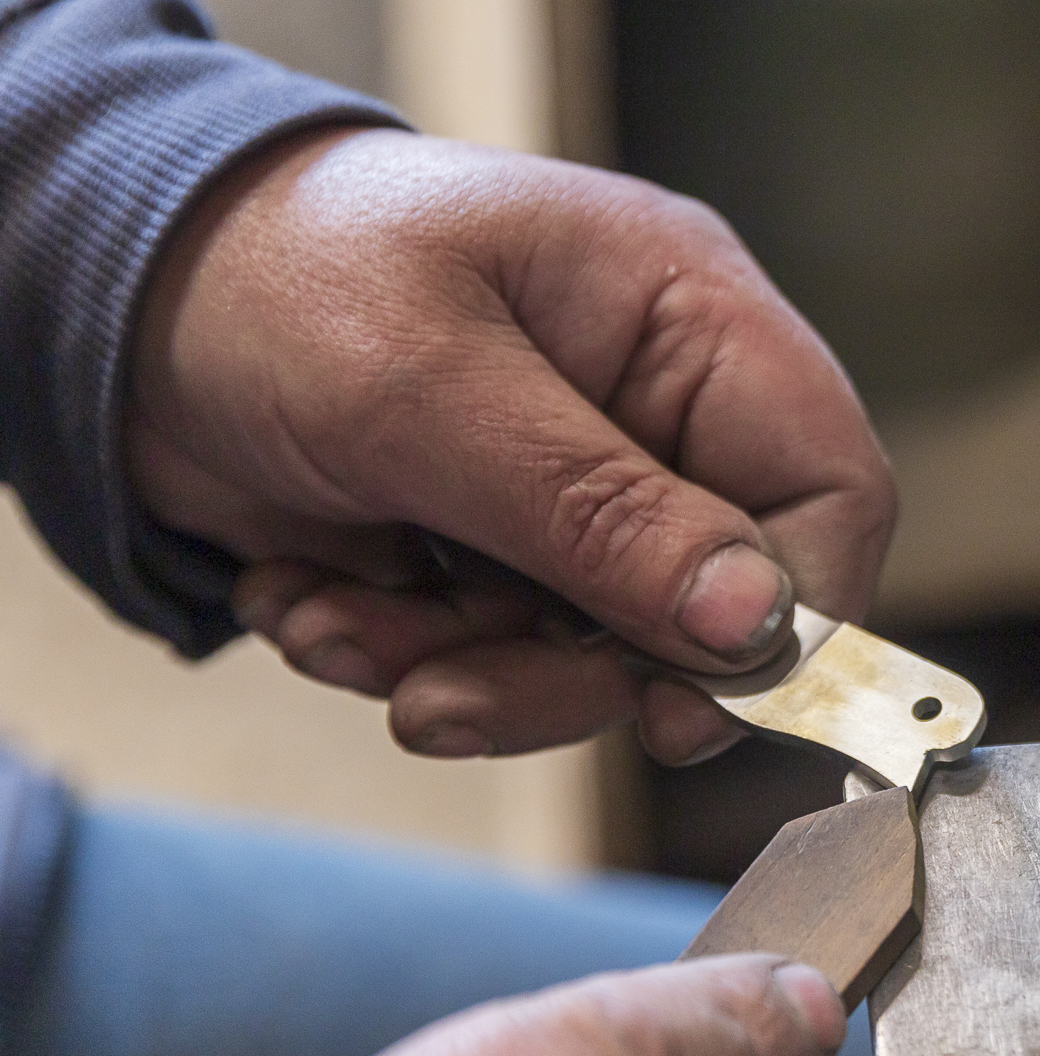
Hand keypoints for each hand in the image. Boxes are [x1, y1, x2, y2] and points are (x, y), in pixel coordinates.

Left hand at [128, 128, 895, 763]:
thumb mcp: (433, 390)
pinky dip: (405, 654)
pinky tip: (315, 598)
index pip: (827, 490)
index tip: (688, 703)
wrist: (118, 304)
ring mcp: (578, 489)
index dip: (791, 614)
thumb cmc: (276, 276)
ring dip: (463, 670)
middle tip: (448, 694)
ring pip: (598, 654)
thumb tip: (756, 626)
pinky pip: (505, 656)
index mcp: (684, 321)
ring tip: (342, 630)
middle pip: (708, 604)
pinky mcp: (504, 550)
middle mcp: (652, 412)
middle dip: (569, 671)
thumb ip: (604, 514)